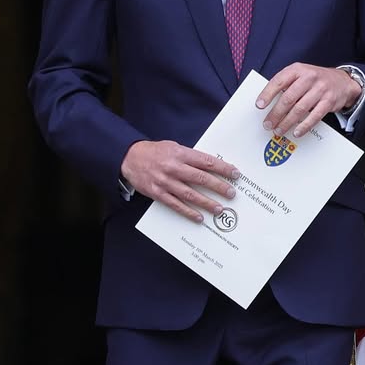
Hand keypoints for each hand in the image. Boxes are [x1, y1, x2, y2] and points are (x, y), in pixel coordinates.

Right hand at [120, 140, 238, 221]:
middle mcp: (173, 168)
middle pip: (200, 179)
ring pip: (190, 194)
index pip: (206, 161)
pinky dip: (188, 212)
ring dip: (206, 203)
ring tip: (219, 209)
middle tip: (231, 194)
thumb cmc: (156, 152)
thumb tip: (213, 167)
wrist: (130, 157)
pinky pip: (175, 205)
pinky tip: (199, 217)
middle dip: (218, 187)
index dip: (222, 168)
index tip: (235, 174)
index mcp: (180, 154)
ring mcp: (165, 182)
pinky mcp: (157, 193)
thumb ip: (191, 157)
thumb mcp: (174, 148)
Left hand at [256, 64, 361, 136]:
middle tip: (268, 124)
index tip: (259, 105)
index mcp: (297, 69)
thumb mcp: (300, 75)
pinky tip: (297, 132)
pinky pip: (314, 116)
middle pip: (288, 98)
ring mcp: (320, 89)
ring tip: (279, 130)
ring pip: (300, 109)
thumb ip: (286, 85)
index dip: (267, 94)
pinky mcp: (328, 101)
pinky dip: (304, 126)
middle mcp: (309, 77)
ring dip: (287, 122)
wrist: (342, 81)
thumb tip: (269, 103)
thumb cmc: (316, 80)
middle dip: (276, 113)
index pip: (279, 81)